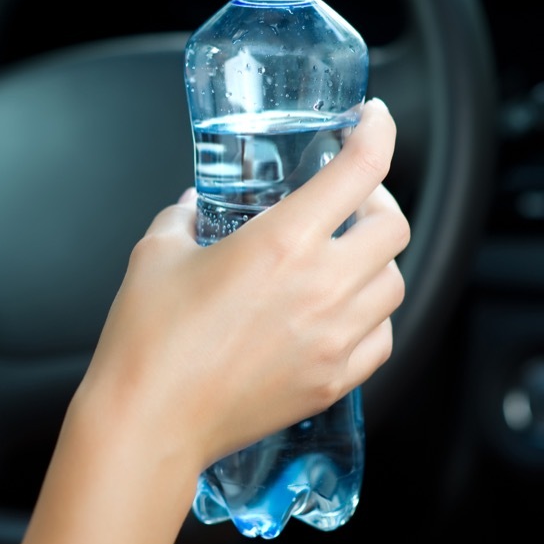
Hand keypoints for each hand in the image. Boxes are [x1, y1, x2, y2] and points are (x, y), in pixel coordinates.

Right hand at [78, 97, 408, 471]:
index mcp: (281, 242)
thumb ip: (185, 216)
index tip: (373, 121)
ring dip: (375, 260)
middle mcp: (321, 287)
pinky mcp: (333, 381)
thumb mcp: (157, 253)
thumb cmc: (148, 342)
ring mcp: (334, 339)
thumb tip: (197, 206)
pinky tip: (341, 312)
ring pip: (395, 283)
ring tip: (343, 259)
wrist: (150, 422)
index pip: (361, 170)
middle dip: (375, 202)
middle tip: (347, 202)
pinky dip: (373, 316)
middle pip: (393, 227)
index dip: (377, 133)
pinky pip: (383, 338)